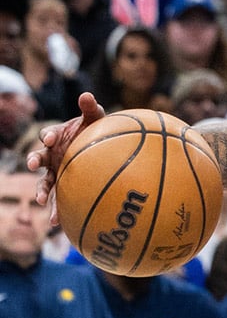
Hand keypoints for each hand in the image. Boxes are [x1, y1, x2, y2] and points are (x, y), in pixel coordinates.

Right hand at [26, 93, 106, 222]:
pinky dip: (56, 210)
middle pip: (38, 158)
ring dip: (41, 191)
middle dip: (34, 160)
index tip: (50, 139)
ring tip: (42, 201)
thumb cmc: (96, 131)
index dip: (47, 136)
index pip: (48, 135)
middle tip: (34, 164)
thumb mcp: (95, 118)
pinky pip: (57, 199)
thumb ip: (90, 109)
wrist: (102, 148)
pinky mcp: (62, 187)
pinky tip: (57, 223)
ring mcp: (55, 172)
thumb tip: (86, 95)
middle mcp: (52, 155)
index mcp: (58, 137)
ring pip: (43, 182)